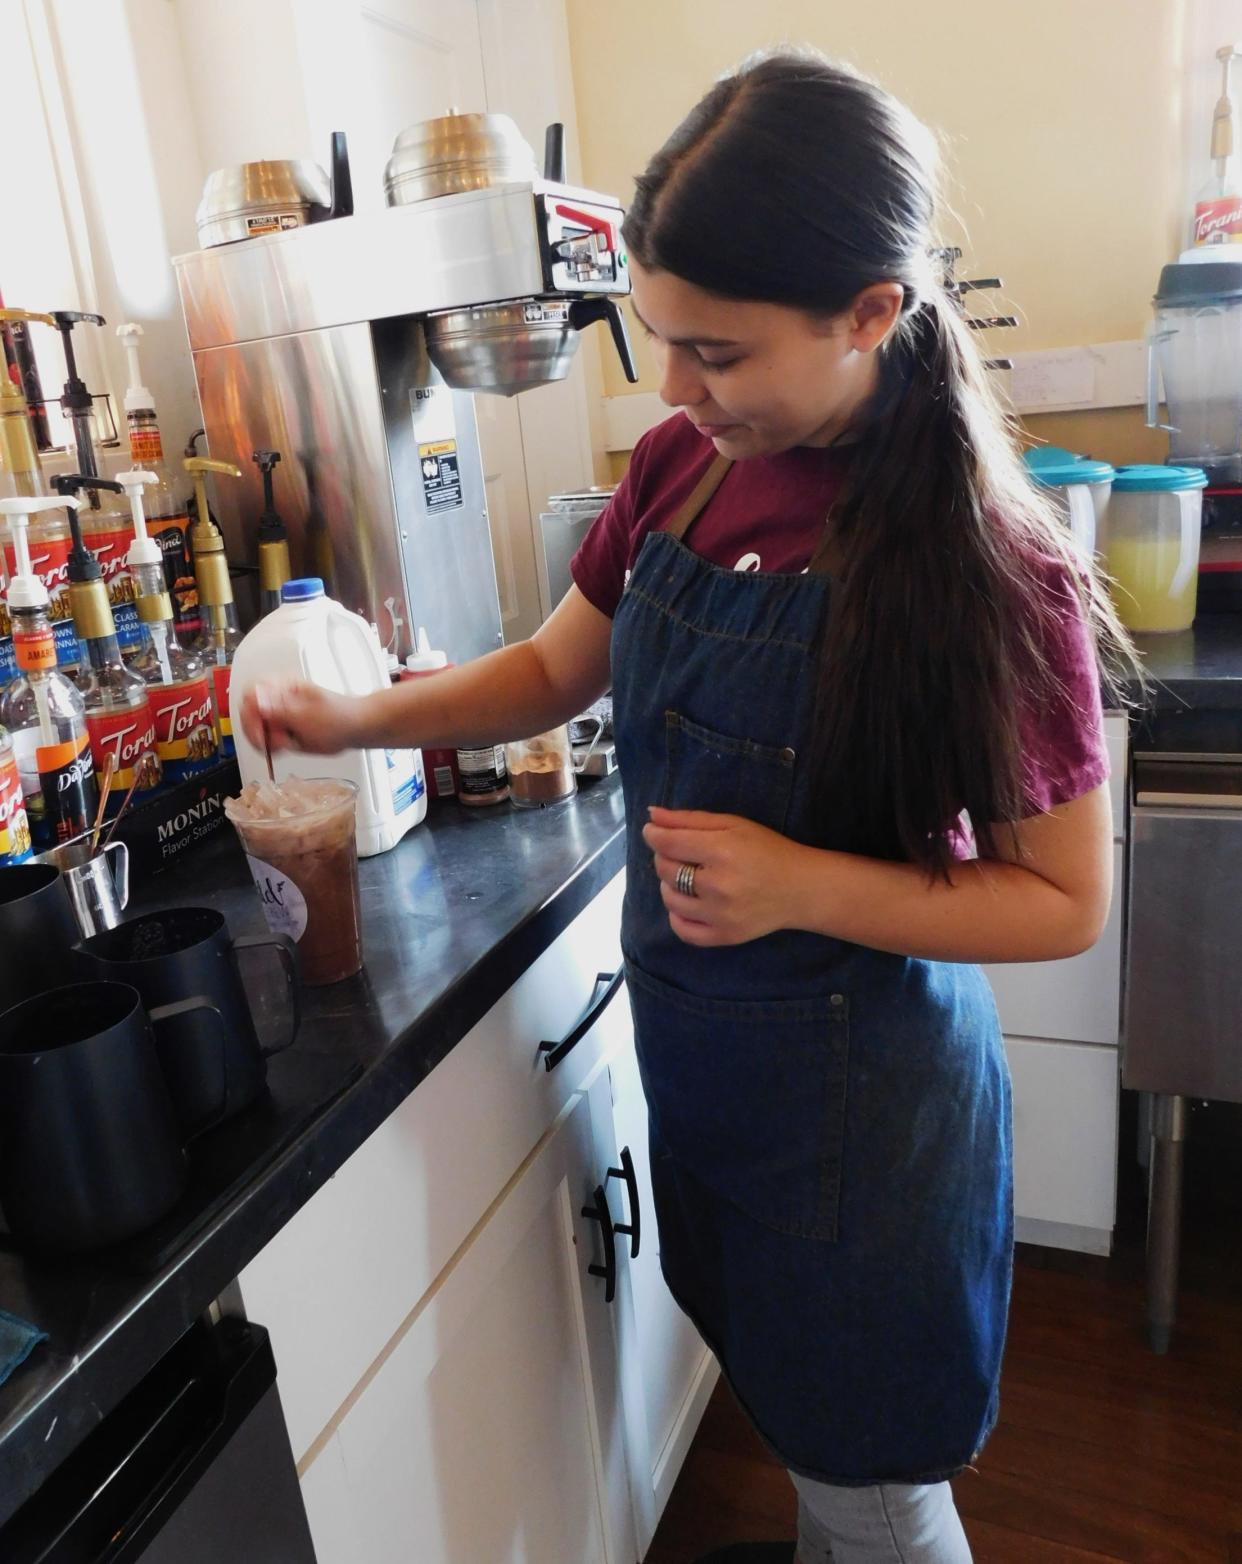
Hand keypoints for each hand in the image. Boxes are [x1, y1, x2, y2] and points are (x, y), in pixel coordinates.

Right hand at [239, 681, 364, 756]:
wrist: (353, 729)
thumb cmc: (337, 718)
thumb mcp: (307, 716)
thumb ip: (279, 710)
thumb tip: (256, 702)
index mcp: (282, 685)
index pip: (250, 694)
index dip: (250, 714)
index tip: (261, 732)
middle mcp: (275, 697)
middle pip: (247, 712)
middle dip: (259, 731)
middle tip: (280, 741)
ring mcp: (277, 712)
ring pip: (254, 728)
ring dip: (267, 740)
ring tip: (290, 742)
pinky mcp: (280, 727)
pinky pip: (264, 738)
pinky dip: (273, 746)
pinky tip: (289, 745)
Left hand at [641, 806, 808, 946]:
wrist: (802, 889)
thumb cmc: (768, 849)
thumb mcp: (733, 824)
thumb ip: (689, 819)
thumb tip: (651, 815)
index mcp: (722, 850)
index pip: (668, 844)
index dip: (653, 834)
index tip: (652, 831)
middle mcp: (718, 885)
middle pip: (665, 869)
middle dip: (665, 856)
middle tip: (682, 852)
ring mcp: (720, 915)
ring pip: (669, 898)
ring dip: (669, 884)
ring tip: (689, 877)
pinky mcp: (723, 936)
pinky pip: (681, 929)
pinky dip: (677, 915)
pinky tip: (689, 902)